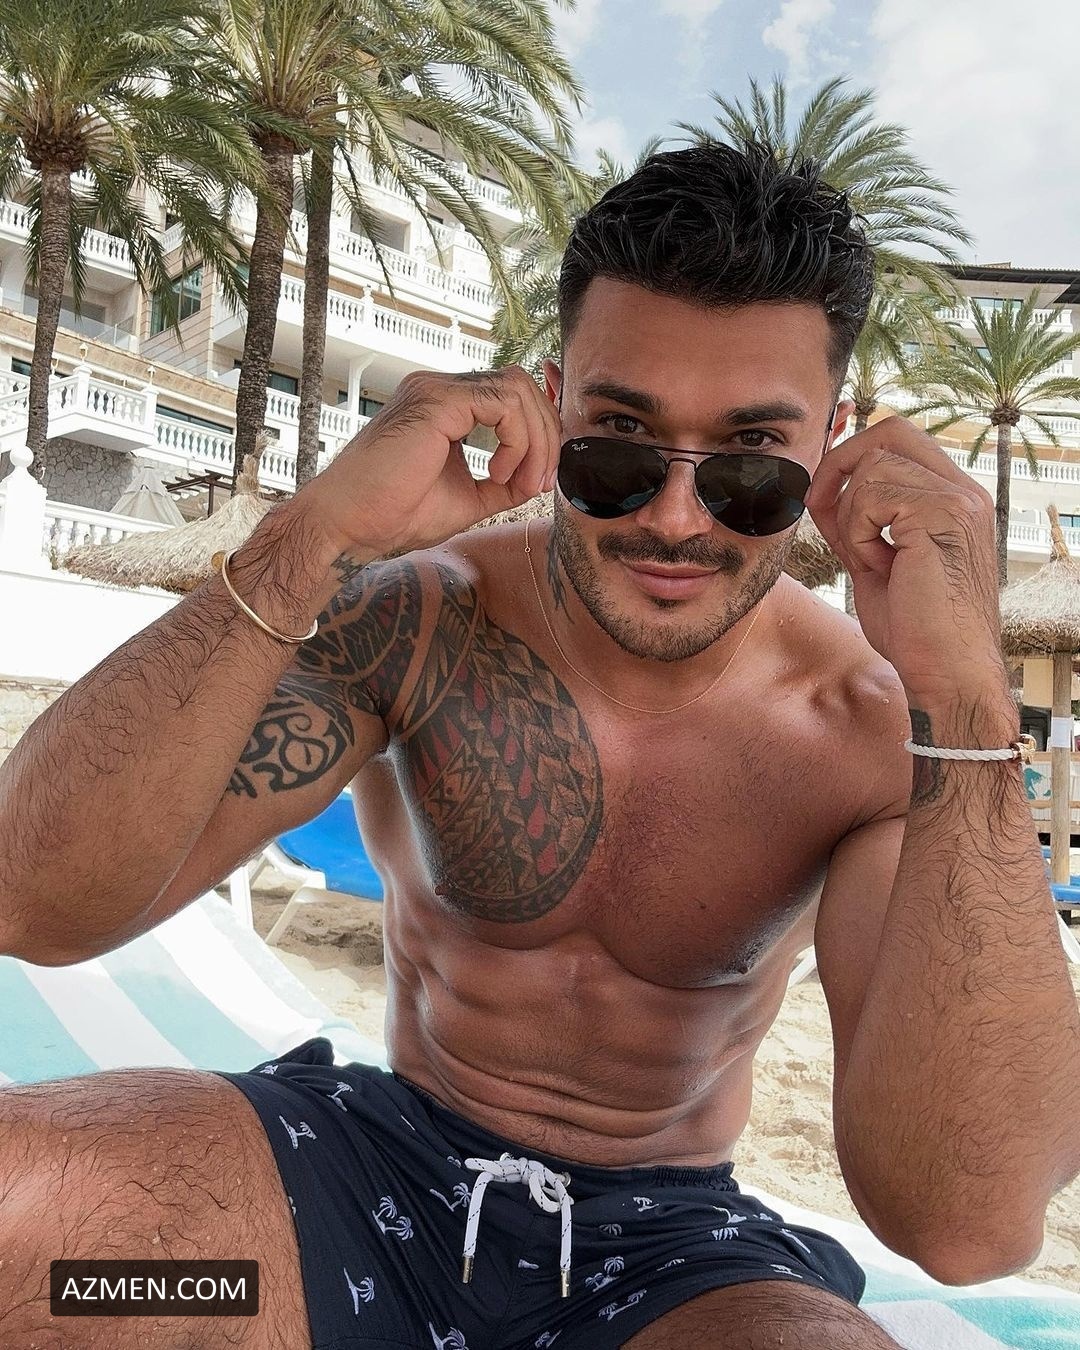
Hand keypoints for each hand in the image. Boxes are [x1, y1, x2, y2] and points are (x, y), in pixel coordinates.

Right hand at [292, 366, 560, 557]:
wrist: (351, 526)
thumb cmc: (394, 515)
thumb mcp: (469, 499)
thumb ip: (504, 483)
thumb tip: (539, 478)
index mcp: (445, 407)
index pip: (511, 397)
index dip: (540, 432)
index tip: (540, 480)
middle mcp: (440, 390)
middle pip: (521, 387)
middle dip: (546, 436)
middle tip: (540, 483)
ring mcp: (436, 390)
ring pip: (518, 390)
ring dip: (536, 440)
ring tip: (520, 482)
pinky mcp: (437, 401)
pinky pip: (504, 404)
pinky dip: (518, 440)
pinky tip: (500, 473)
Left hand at [805, 416, 1008, 707]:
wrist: (947, 672)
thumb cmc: (915, 629)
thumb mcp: (872, 561)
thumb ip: (853, 521)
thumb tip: (818, 488)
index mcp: (953, 498)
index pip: (900, 438)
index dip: (851, 453)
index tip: (820, 491)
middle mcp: (964, 490)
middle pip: (891, 430)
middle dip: (841, 463)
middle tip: (819, 505)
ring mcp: (959, 499)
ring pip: (873, 468)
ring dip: (852, 517)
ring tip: (872, 561)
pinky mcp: (945, 514)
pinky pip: (872, 497)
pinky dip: (859, 534)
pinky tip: (881, 568)